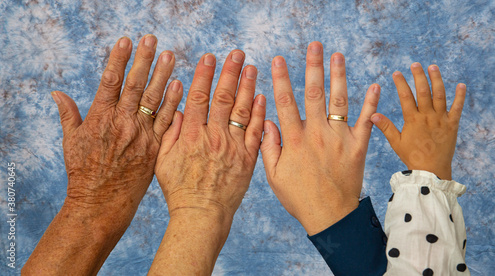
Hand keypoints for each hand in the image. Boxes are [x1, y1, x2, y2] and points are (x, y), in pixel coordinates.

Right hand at [58, 34, 181, 230]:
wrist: (102, 203)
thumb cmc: (83, 172)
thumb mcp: (71, 142)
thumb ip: (69, 115)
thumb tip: (57, 93)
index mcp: (100, 118)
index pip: (110, 82)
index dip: (118, 60)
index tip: (126, 41)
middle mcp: (122, 123)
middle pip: (135, 85)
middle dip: (143, 60)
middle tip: (152, 39)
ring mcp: (140, 135)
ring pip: (153, 100)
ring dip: (162, 76)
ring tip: (170, 55)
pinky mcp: (155, 148)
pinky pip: (166, 122)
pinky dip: (172, 103)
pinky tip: (180, 86)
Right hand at [149, 50, 265, 274]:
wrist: (202, 216)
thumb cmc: (179, 190)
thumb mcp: (163, 161)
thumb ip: (171, 133)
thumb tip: (179, 109)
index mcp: (192, 135)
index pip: (199, 97)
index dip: (204, 75)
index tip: (210, 57)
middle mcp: (214, 137)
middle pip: (223, 98)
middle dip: (230, 72)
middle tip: (237, 53)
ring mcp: (233, 147)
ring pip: (242, 111)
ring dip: (247, 86)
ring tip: (252, 67)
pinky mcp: (248, 159)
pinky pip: (256, 132)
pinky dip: (259, 113)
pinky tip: (262, 96)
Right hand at [260, 42, 380, 235]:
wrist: (331, 217)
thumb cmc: (299, 198)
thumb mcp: (274, 176)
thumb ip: (269, 147)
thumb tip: (267, 120)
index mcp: (294, 140)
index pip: (285, 102)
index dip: (281, 79)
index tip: (279, 59)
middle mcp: (317, 135)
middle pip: (313, 94)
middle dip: (313, 67)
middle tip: (315, 45)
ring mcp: (339, 140)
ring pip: (339, 102)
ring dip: (339, 76)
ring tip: (338, 55)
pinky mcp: (358, 148)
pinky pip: (366, 122)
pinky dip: (371, 104)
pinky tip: (374, 86)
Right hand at [370, 63, 465, 179]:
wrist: (432, 171)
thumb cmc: (412, 157)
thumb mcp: (396, 142)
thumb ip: (386, 127)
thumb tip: (372, 115)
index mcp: (413, 120)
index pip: (405, 96)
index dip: (401, 83)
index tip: (397, 73)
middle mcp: (428, 117)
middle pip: (423, 91)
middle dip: (418, 76)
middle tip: (415, 64)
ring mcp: (441, 120)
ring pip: (440, 95)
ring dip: (437, 79)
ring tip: (433, 67)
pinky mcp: (452, 125)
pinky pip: (457, 108)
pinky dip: (460, 96)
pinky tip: (461, 85)